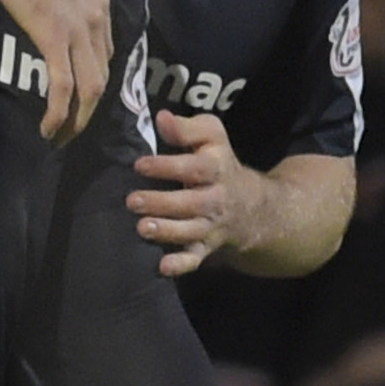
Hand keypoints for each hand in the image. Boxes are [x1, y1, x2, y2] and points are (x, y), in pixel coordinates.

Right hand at [0, 0, 107, 142]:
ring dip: (77, 119)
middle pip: (103, 76)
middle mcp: (97, 19)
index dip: (94, 78)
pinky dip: (59, 112)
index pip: (105, 50)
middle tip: (72, 128)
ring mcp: (78, 30)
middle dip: (90, 109)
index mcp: (100, 0)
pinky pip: (63, 86)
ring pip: (89, 88)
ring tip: (60, 137)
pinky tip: (47, 128)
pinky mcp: (53, 37)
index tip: (80, 96)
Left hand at [131, 110, 268, 275]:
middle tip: (132, 200)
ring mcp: (210, 225)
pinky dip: (181, 265)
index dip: (168, 166)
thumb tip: (162, 118)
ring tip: (142, 228)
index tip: (140, 165)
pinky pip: (195, 258)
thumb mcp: (212, 137)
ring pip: (191, 231)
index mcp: (216, 169)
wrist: (253, 206)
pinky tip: (162, 267)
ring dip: (167, 231)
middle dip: (162, 203)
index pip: (195, 167)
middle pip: (191, 202)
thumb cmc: (219, 164)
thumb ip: (189, 128)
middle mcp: (215, 199)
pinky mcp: (205, 246)